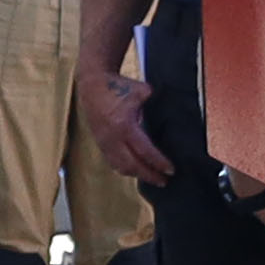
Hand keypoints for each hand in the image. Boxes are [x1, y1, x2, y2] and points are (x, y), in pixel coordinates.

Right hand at [84, 67, 167, 187]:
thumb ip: (155, 104)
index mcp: (124, 125)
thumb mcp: (142, 91)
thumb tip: (167, 115)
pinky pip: (112, 162)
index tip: (171, 170)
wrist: (92, 84)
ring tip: (151, 178)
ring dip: (137, 175)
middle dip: (149, 175)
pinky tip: (136, 171)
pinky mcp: (99, 143)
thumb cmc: (119, 86)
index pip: (144, 151)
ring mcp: (104, 142)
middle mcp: (112, 138)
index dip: (158, 163)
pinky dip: (125, 169)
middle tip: (164, 181)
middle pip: (132, 165)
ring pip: (120, 167)